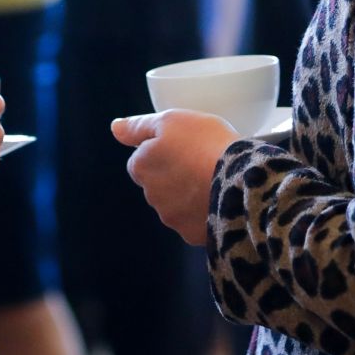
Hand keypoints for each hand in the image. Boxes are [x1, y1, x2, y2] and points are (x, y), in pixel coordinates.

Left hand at [112, 110, 237, 244]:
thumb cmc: (205, 145)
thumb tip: (115, 128)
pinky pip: (196, 221)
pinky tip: (220, 198)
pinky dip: (204, 211)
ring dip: (189, 193)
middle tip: (201, 160)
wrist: (239, 183)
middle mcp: (151, 196)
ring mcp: (172, 218)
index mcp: (141, 167)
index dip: (162, 150)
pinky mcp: (193, 234)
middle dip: (174, 174)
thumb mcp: (171, 121)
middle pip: (159, 182)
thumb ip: (139, 126)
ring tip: (214, 179)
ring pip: (177, 203)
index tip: (183, 146)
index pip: (142, 159)